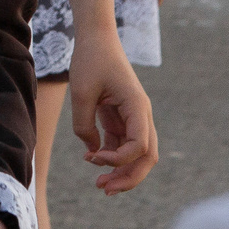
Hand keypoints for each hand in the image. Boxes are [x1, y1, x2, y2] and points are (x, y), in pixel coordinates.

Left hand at [68, 37, 157, 193]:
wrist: (96, 38)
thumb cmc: (91, 60)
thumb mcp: (81, 92)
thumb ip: (84, 124)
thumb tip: (92, 151)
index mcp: (138, 106)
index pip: (140, 146)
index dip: (119, 160)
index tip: (94, 157)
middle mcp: (141, 114)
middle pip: (147, 157)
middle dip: (129, 177)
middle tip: (104, 189)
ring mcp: (133, 117)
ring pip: (136, 154)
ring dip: (121, 171)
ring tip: (100, 185)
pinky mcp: (121, 117)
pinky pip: (122, 144)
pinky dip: (111, 157)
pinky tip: (92, 160)